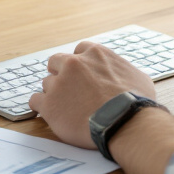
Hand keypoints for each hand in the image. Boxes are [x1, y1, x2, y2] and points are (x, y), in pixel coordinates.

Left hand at [29, 41, 156, 148]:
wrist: (124, 122)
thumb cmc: (135, 102)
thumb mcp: (138, 77)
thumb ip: (124, 70)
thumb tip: (127, 74)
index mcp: (94, 54)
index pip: (79, 51)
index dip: (80, 64)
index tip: (82, 75)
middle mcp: (73, 64)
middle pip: (55, 62)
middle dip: (60, 74)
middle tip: (68, 89)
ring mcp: (59, 83)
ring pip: (46, 83)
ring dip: (54, 94)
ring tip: (66, 108)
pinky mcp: (49, 104)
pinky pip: (35, 101)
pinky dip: (41, 107)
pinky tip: (50, 114)